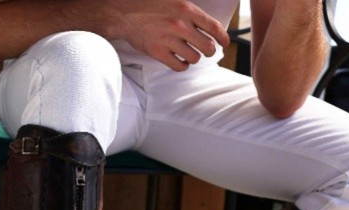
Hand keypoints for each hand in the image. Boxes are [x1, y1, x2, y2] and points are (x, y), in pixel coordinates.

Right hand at [115, 0, 229, 70]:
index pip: (214, 28)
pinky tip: (180, 61)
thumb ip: (190, 9)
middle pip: (207, 47)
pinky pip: (179, 66)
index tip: (224, 43)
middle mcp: (180, 25)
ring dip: (194, 58)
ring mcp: (169, 40)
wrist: (124, 14)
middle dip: (209, 50)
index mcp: (187, 9)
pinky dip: (182, 65)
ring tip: (189, 54)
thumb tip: (206, 22)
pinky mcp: (158, 53)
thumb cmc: (148, 5)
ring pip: (194, 58)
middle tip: (206, 50)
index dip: (223, 38)